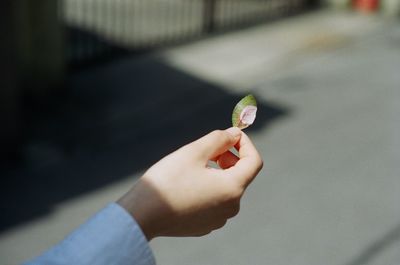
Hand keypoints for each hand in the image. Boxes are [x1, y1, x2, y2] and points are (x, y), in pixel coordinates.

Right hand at [117, 127, 262, 239]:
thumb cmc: (168, 180)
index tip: (230, 135)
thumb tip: (235, 134)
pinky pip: (215, 202)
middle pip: (240, 175)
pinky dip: (209, 188)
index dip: (245, 144)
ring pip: (227, 188)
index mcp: (232, 188)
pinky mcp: (205, 226)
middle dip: (229, 157)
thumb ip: (219, 139)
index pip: (254, 161)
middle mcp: (230, 207)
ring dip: (218, 172)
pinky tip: (187, 184)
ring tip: (194, 166)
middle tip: (208, 150)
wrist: (142, 215)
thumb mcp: (194, 152)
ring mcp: (218, 219)